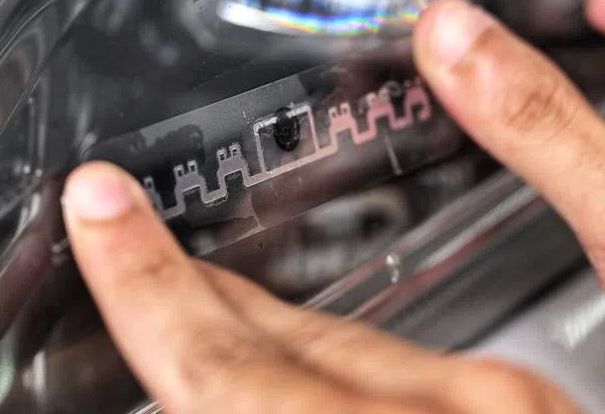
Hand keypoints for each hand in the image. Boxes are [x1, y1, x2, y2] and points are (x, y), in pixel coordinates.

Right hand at [62, 162, 580, 413]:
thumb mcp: (433, 402)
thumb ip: (297, 388)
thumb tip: (222, 378)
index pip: (234, 364)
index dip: (145, 285)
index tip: (102, 211)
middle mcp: (467, 410)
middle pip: (287, 342)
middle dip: (194, 294)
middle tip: (130, 238)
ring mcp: (503, 408)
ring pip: (348, 347)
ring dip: (265, 325)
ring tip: (202, 295)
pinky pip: (402, 370)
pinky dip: (337, 363)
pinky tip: (313, 363)